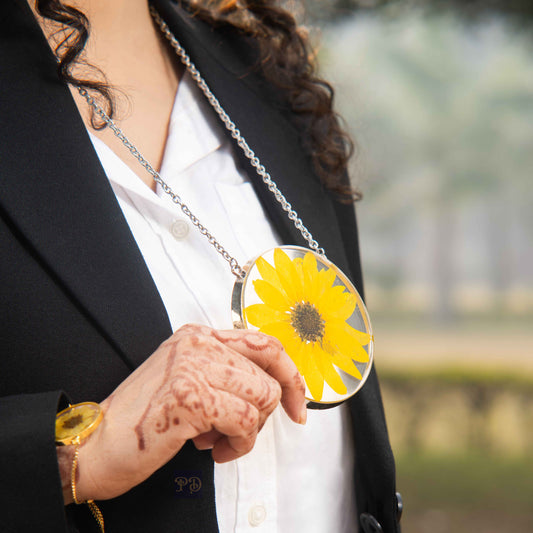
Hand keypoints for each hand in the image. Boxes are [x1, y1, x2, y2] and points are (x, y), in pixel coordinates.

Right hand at [73, 324, 305, 501]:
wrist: (97, 444)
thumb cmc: (143, 418)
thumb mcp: (187, 379)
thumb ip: (224, 373)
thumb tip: (271, 387)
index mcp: (198, 336)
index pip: (264, 343)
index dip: (290, 374)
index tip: (297, 402)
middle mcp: (197, 344)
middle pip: (268, 374)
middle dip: (263, 414)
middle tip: (240, 432)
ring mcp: (193, 367)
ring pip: (262, 397)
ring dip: (249, 432)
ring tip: (221, 441)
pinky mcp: (190, 397)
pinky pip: (244, 422)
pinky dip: (238, 444)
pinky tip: (214, 449)